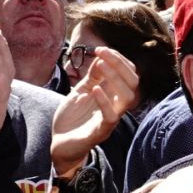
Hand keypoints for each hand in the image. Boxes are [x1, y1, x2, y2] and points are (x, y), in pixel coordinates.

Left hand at [51, 48, 139, 176]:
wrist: (59, 142)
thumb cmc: (72, 117)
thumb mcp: (81, 90)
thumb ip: (92, 76)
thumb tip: (101, 57)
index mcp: (112, 94)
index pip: (129, 73)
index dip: (118, 59)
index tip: (100, 49)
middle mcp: (115, 105)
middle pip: (133, 82)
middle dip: (120, 64)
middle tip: (102, 54)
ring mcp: (110, 118)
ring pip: (127, 98)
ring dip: (115, 78)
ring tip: (100, 66)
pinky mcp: (100, 132)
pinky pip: (111, 117)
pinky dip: (105, 100)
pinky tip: (94, 89)